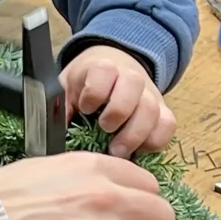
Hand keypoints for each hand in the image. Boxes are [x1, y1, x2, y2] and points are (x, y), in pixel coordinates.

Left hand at [61, 45, 175, 158]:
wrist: (113, 69)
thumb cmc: (86, 85)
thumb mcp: (68, 87)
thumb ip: (62, 105)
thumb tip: (53, 131)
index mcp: (103, 68)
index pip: (104, 72)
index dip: (95, 93)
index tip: (84, 108)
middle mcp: (130, 77)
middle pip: (134, 86)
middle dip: (119, 112)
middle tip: (105, 131)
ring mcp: (149, 94)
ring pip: (153, 109)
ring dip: (136, 134)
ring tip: (118, 151)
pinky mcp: (162, 112)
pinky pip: (168, 125)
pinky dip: (155, 141)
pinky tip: (138, 152)